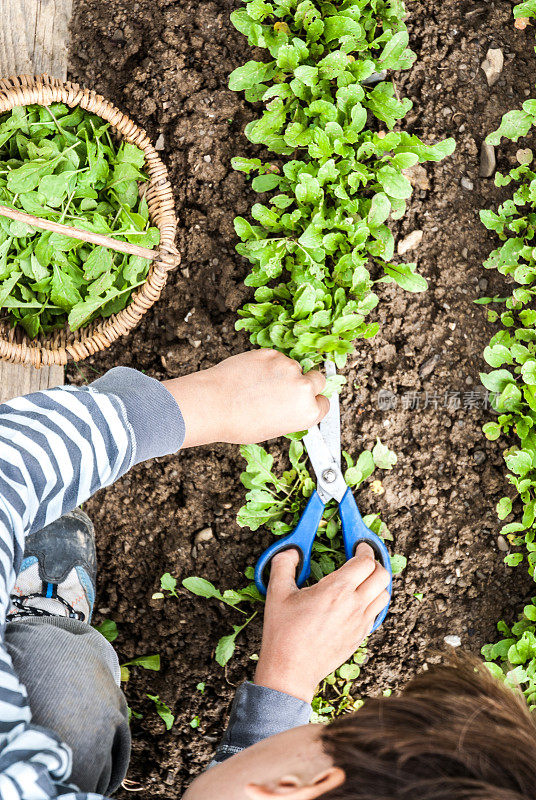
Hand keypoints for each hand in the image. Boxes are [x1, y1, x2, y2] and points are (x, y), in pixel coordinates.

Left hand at [163, 349, 328, 447]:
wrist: (214, 405)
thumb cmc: (239, 423)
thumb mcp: (274, 428)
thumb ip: (292, 414)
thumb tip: (294, 404)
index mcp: (308, 412)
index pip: (324, 403)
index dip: (313, 402)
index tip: (304, 401)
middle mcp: (304, 388)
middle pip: (317, 379)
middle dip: (306, 382)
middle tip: (287, 388)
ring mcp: (289, 367)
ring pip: (293, 366)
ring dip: (282, 372)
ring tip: (259, 385)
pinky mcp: (272, 353)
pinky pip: (276, 357)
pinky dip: (267, 364)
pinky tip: (251, 375)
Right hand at [253, 544, 390, 703]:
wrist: (291, 671)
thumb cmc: (284, 633)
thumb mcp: (277, 592)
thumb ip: (284, 564)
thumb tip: (292, 551)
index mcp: (336, 589)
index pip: (365, 561)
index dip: (364, 549)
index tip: (358, 545)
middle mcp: (354, 604)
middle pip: (382, 575)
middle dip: (375, 563)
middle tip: (362, 560)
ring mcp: (360, 622)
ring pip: (384, 595)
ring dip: (377, 583)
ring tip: (363, 580)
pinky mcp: (360, 636)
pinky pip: (376, 613)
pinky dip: (373, 602)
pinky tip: (358, 602)